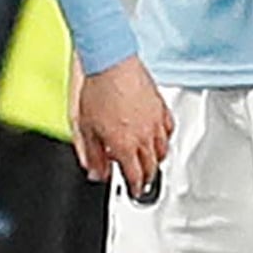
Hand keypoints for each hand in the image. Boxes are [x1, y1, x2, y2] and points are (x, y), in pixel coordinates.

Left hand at [71, 56, 173, 194]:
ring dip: (156, 160)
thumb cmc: (96, 89)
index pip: (134, 176)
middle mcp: (143, 137)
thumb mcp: (83, 127)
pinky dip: (165, 138)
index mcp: (123, 146)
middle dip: (146, 178)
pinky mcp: (160, 106)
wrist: (110, 61)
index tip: (134, 191)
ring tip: (150, 162)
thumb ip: (90, 155)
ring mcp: (154, 122)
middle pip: (151, 167)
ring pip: (163, 150)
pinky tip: (159, 137)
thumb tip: (95, 173)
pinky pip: (169, 129)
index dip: (134, 188)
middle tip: (142, 182)